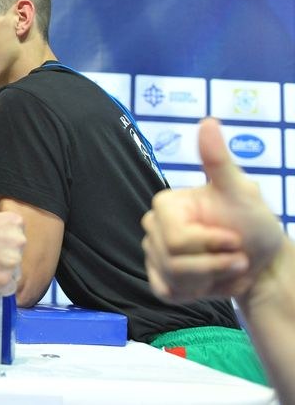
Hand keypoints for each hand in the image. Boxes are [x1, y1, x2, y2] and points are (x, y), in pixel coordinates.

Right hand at [0, 211, 25, 293]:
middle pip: (17, 256)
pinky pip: (8, 289)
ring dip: (2, 274)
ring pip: (14, 273)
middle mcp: (19, 241)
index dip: (4, 246)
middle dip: (4, 260)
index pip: (17, 239)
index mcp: (15, 223)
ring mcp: (13, 262)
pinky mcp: (5, 280)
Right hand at [141, 118, 283, 301]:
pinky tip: (209, 279)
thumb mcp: (240, 191)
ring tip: (225, 266)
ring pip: (173, 278)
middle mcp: (152, 226)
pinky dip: (194, 291)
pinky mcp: (158, 278)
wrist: (261, 260)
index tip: (233, 237)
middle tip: (233, 254)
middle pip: (173, 260)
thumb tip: (208, 121)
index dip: (212, 244)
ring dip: (209, 277)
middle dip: (213, 263)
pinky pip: (167, 291)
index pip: (178, 238)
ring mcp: (152, 253)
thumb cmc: (253, 222)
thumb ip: (219, 160)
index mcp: (165, 204)